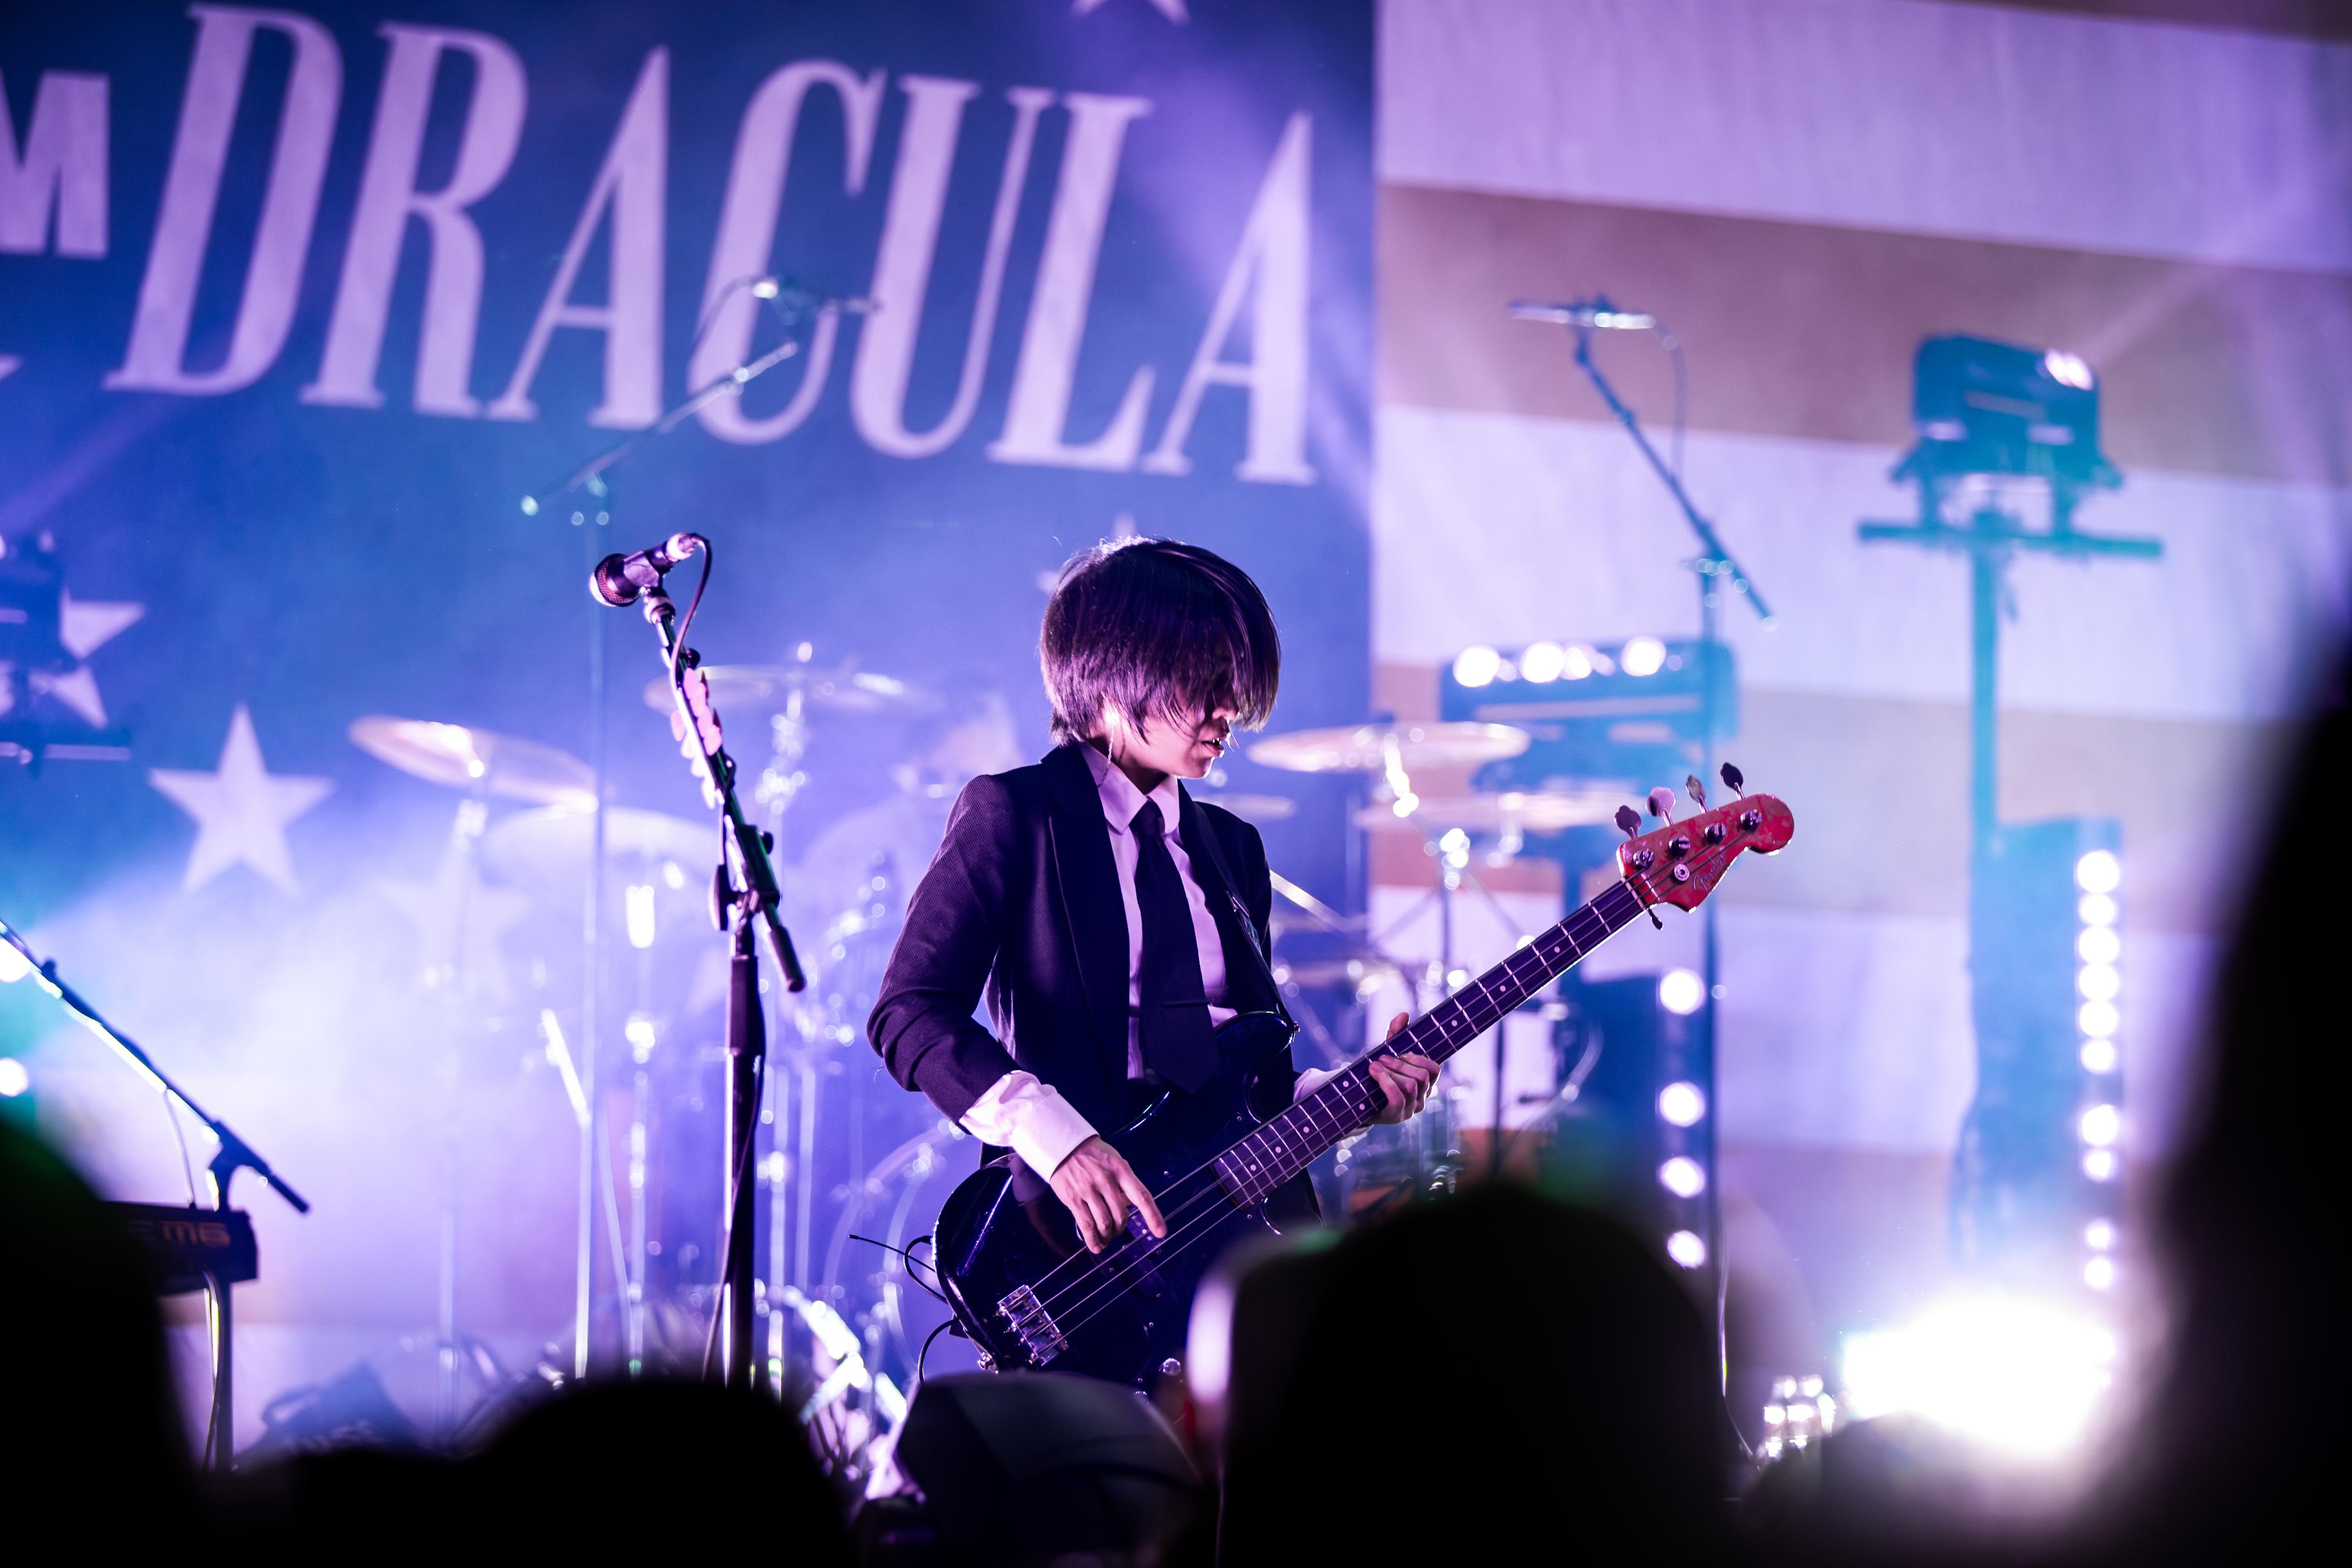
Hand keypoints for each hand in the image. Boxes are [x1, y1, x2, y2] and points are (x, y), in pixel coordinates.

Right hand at [1048, 1136, 1166, 1253]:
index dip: (1153, 1216)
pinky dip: (1093, 1240)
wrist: (1064, 1146)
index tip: (1161, 1233)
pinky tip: (1097, 1246)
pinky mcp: (1073, 1199)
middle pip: (1121, 1215)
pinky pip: (1086, 1225)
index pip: (1142, 1196)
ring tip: (1107, 1239)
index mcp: (1121, 1170)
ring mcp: (1088, 1190)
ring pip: (1104, 1223)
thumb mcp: (1115, 1161)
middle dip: (1121, 1228)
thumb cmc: (1095, 1155)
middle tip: (1117, 1230)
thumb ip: (1124, 1183)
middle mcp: (1106, 1180)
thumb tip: (1129, 1206)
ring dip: (1108, 1236)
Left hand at [1368, 1012, 1437, 1125]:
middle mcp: (1422, 1098)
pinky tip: (1375, 1074)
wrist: (1358, 1101)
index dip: (1419, 1058)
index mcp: (1425, 1084)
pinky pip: (1397, 1098)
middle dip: (1400, 1063)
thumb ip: (1396, 1034)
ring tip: (1374, 1067)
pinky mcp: (1396, 1116)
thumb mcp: (1387, 1054)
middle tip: (1381, 1058)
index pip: (1434, 1069)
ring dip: (1390, 1072)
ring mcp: (1410, 1110)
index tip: (1401, 1052)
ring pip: (1410, 1086)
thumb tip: (1404, 1014)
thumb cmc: (1377, 1076)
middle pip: (1422, 1076)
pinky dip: (1386, 1082)